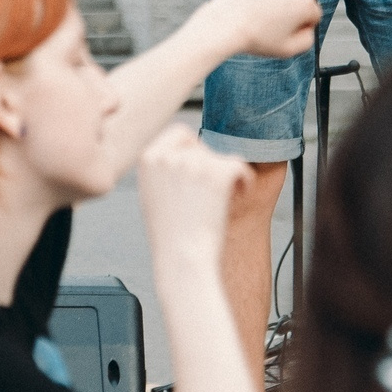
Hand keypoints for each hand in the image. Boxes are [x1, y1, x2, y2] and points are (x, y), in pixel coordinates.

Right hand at [135, 125, 249, 266]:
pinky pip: (239, 165)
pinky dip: (244, 179)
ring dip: (226, 175)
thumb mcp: (151, 193)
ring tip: (223, 198)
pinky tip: (240, 192)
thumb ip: (162, 168)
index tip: (200, 169)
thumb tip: (183, 151)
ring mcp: (193, 163)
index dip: (194, 150)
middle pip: (202, 148)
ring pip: (221, 158)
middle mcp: (169, 156)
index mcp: (148, 158)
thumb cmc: (169, 234)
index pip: (180, 133)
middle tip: (212, 191)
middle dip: (210, 167)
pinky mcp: (217, 174)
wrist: (182, 258)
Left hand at [198, 0, 320, 60]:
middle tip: (270, 26)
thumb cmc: (256, 39)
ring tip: (256, 16)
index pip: (313, 13)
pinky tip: (248, 5)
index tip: (287, 32)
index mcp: (303, 3)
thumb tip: (308, 28)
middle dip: (288, 10)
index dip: (302, 26)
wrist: (224, 25)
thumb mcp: (289, 50)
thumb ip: (308, 40)